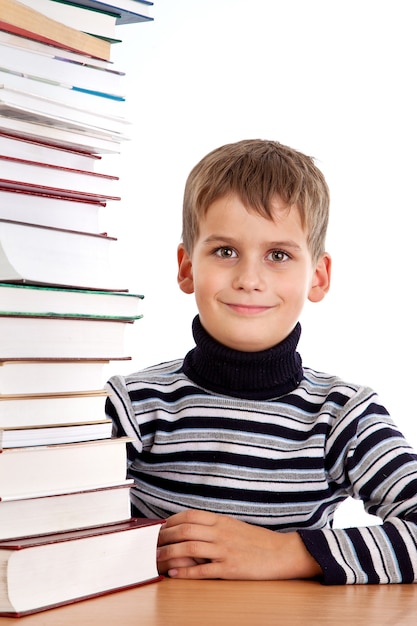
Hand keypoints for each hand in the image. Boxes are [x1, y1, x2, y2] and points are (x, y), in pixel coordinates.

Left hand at [157, 509, 321, 579]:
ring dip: (169, 554)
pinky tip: (173, 574)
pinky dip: (185, 573)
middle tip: (151, 543)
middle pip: (185, 530)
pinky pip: (203, 570)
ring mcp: (225, 550)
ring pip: (190, 549)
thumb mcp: (235, 526)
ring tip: (156, 558)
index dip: (171, 521)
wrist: (282, 553)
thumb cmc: (258, 541)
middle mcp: (221, 533)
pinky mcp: (230, 569)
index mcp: (222, 521)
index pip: (190, 516)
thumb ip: (215, 526)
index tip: (159, 527)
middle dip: (164, 537)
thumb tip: (192, 529)